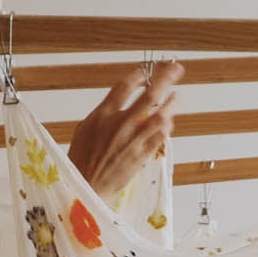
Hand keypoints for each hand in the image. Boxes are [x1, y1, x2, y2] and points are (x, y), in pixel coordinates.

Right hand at [67, 61, 182, 201]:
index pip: (124, 86)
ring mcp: (134, 139)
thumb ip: (103, 113)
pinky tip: (169, 119)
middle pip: (149, 95)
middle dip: (165, 78)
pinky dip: (167, 124)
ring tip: (175, 96)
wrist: (87, 186)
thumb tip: (118, 104)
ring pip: (161, 115)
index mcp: (103, 114)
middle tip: (175, 69)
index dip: (139, 74)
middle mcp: (120, 124)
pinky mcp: (143, 154)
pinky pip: (161, 135)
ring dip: (171, 103)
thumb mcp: (84, 128)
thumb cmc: (81, 160)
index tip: (146, 70)